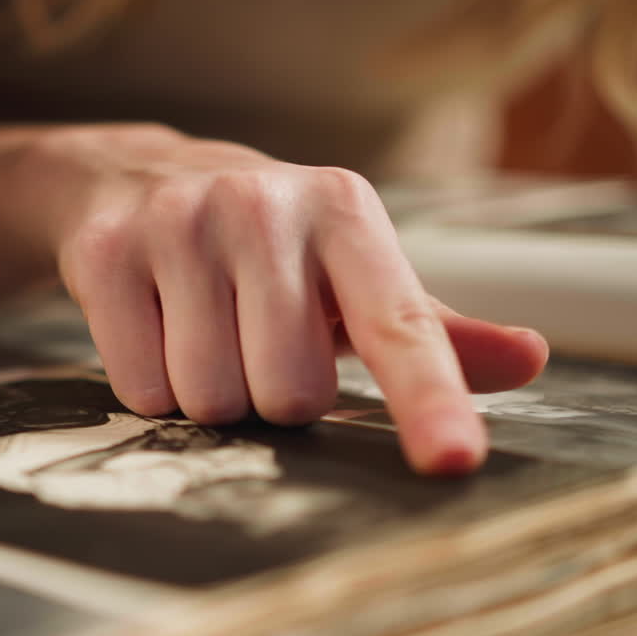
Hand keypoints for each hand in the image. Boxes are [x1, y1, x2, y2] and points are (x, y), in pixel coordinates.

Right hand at [7, 124, 548, 474]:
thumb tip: (529, 359)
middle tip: (252, 339)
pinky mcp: (106, 251)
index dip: (430, 399)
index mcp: (344, 210)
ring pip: (211, 398)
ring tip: (198, 328)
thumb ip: (426, 324)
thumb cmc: (258, 240)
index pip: (399, 324)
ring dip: (209, 393)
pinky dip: (150, 384)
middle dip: (272, 394)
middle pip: (290, 393)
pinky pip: (141, 387)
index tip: (452, 459)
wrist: (128, 176)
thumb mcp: (344, 267)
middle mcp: (263, 203)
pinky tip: (150, 324)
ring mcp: (178, 223)